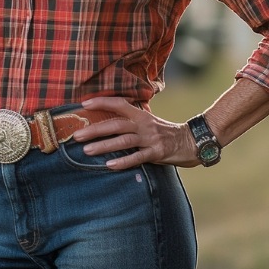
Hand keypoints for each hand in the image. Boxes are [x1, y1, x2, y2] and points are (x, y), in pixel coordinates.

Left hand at [73, 96, 199, 170]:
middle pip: (116, 124)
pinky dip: (123, 161)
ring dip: (103, 146)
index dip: (102, 102)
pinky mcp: (157, 153)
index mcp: (141, 114)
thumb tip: (110, 118)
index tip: (84, 105)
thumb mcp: (149, 121)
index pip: (119, 104)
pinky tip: (109, 165)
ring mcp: (150, 139)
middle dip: (95, 129)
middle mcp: (144, 124)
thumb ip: (132, 119)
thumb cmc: (165, 132)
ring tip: (87, 150)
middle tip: (76, 135)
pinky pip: (137, 157)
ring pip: (123, 141)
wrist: (191, 142)